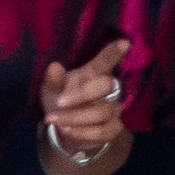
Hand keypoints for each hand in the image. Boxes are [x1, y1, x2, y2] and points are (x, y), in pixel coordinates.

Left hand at [36, 40, 129, 169]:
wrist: (64, 131)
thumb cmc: (60, 102)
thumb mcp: (51, 90)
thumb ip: (53, 80)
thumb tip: (54, 67)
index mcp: (94, 74)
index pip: (106, 61)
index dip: (114, 53)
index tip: (124, 43)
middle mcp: (109, 88)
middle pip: (106, 85)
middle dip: (81, 94)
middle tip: (59, 101)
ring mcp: (114, 109)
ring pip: (101, 112)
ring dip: (75, 117)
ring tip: (53, 119)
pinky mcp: (114, 128)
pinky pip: (102, 131)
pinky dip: (82, 132)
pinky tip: (67, 130)